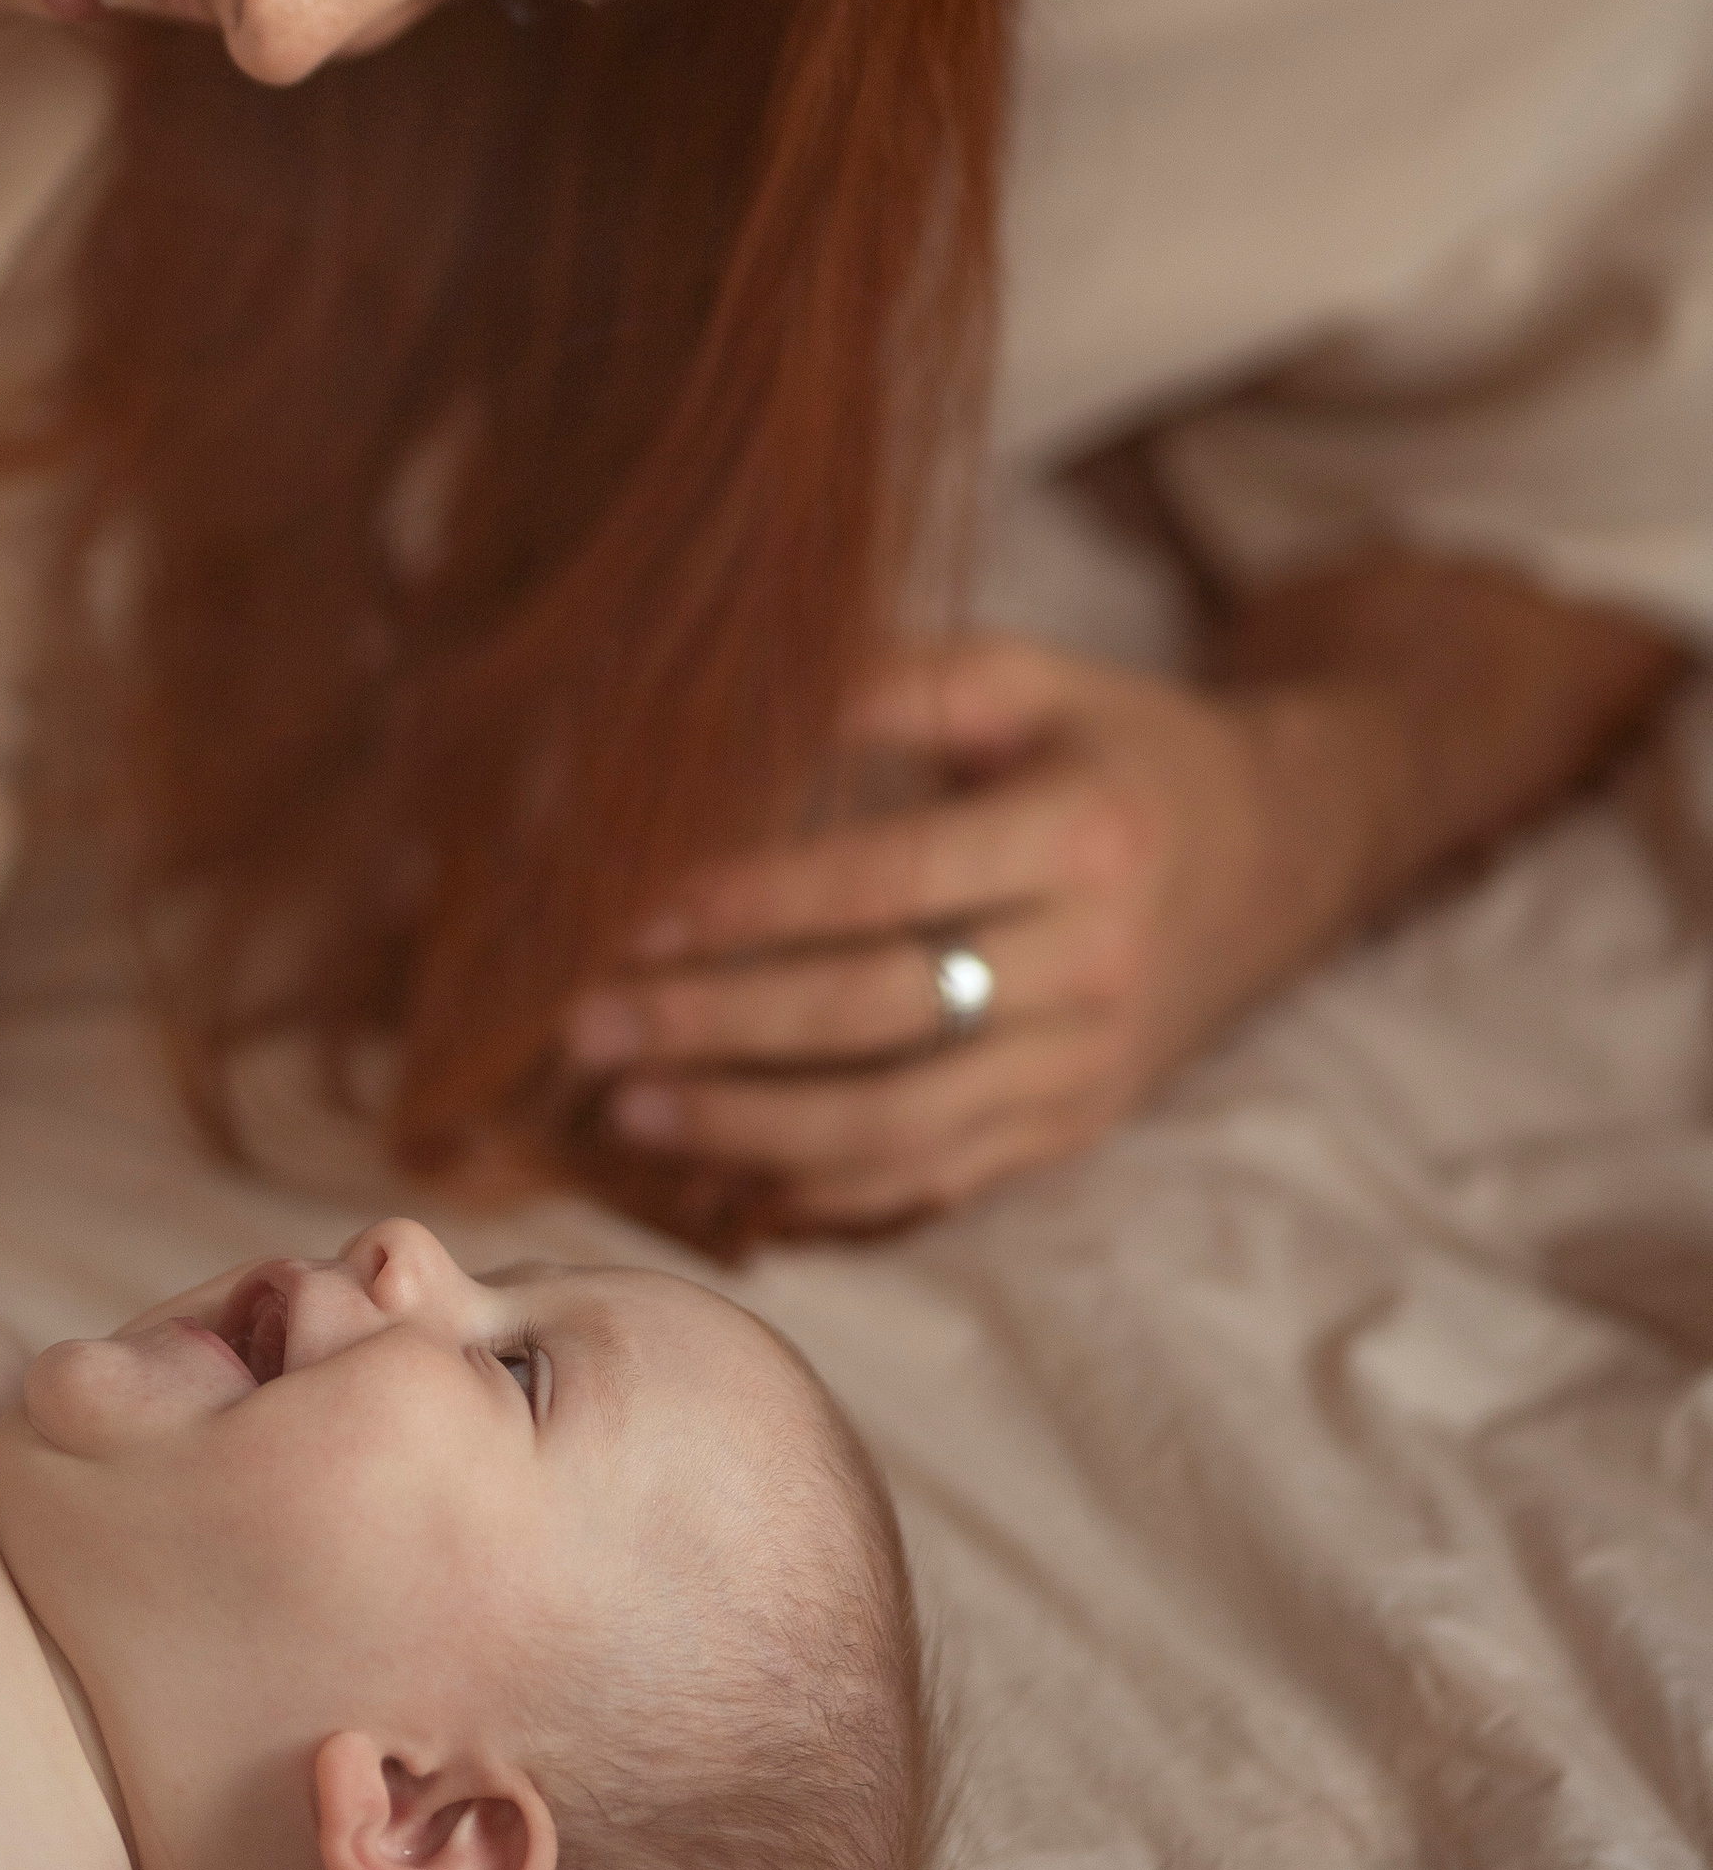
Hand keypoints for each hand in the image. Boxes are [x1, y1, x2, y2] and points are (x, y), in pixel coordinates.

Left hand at [566, 635, 1367, 1230]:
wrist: (1283, 849)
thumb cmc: (1115, 745)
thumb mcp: (1024, 680)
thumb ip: (884, 686)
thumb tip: (720, 708)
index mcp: (1083, 837)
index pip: (887, 883)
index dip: (752, 902)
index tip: (631, 909)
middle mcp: (1095, 965)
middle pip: (879, 1017)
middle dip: (718, 1026)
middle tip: (586, 1021)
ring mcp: (1088, 1066)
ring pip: (901, 1125)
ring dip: (749, 1128)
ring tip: (626, 1106)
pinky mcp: (1074, 1128)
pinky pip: (937, 1178)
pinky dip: (822, 1189)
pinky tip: (720, 1171)